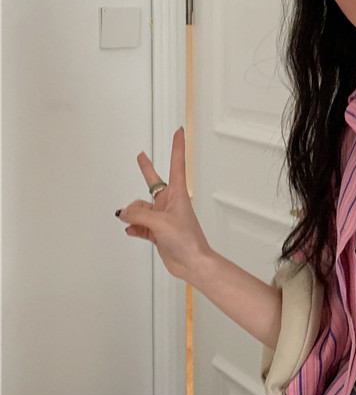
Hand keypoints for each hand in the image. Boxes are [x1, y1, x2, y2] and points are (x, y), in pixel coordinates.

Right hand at [117, 127, 211, 282]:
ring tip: (134, 224)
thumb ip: (138, 215)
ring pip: (139, 209)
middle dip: (146, 169)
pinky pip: (139, 224)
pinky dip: (134, 227)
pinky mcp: (157, 231)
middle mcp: (169, 203)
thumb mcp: (160, 223)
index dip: (177, 147)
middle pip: (153, 183)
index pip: (176, 164)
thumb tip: (123, 213)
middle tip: (141, 155)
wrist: (192, 263)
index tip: (180, 131)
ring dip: (134, 216)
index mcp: (178, 194)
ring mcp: (162, 217)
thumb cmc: (186, 240)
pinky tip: (131, 230)